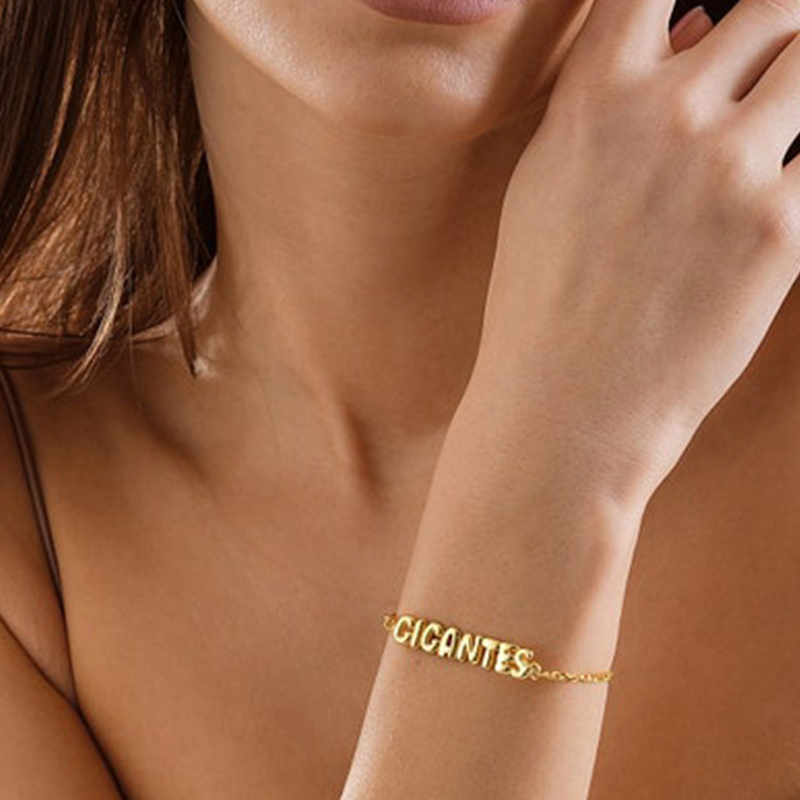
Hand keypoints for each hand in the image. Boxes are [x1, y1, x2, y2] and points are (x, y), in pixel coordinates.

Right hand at [458, 0, 799, 515]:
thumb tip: (687, 30)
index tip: (709, 19)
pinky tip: (776, 202)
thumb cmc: (543, 302)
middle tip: (766, 84)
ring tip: (768, 146)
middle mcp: (662, 116)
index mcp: (591, 101)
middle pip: (771, 7)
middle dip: (777, 36)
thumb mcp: (548, 191)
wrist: (566, 404)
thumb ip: (607, 102)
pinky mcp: (780, 231)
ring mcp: (727, 169)